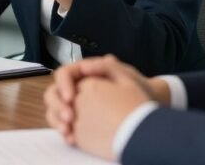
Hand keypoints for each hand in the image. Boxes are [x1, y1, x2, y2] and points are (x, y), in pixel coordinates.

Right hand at [45, 55, 167, 143]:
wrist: (150, 106)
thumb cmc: (138, 87)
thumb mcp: (124, 74)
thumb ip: (105, 66)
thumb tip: (83, 66)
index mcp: (84, 73)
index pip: (63, 74)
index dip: (63, 85)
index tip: (71, 98)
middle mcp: (76, 88)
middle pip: (53, 93)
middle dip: (58, 106)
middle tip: (70, 118)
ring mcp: (76, 106)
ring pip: (55, 110)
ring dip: (56, 120)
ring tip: (68, 131)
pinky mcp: (79, 122)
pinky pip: (64, 125)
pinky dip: (65, 132)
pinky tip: (71, 139)